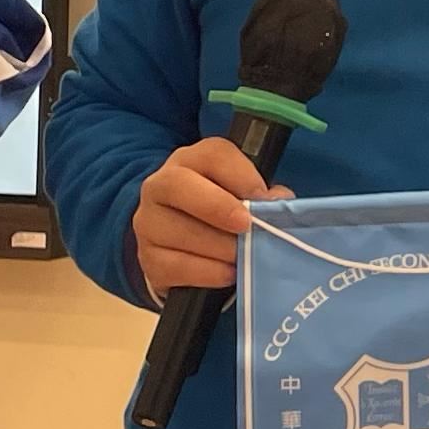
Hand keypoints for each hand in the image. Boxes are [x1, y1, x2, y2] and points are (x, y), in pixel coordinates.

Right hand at [135, 135, 279, 302]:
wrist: (180, 249)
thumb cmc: (220, 217)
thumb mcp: (240, 197)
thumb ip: (261, 196)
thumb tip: (281, 203)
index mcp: (191, 161)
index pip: (212, 154)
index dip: (241, 174)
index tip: (263, 197)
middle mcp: (160, 185)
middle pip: (178, 185)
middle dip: (217, 206)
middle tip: (246, 226)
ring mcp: (148, 222)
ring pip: (177, 230)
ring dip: (218, 247)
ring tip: (243, 256)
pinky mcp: (148, 258)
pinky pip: (175, 266)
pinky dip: (207, 272)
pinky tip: (228, 273)